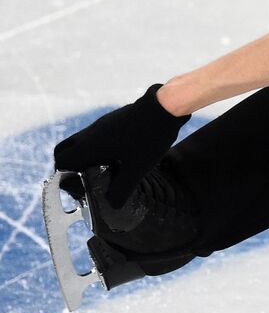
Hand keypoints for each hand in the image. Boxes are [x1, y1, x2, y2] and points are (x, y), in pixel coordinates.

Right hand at [52, 84, 189, 208]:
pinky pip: (94, 137)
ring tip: (102, 172)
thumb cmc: (149, 138)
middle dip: (69, 167)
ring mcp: (100, 125)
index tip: (81, 187)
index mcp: (89, 145)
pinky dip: (95, 150)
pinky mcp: (111, 121)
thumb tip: (112, 205)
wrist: (164, 107)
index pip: (61, 162)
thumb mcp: (137, 168)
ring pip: (79, 143)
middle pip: (64, 151)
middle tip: (84, 180)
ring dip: (84, 158)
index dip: (65, 178)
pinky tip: (116, 159)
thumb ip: (122, 188)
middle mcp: (90, 134)